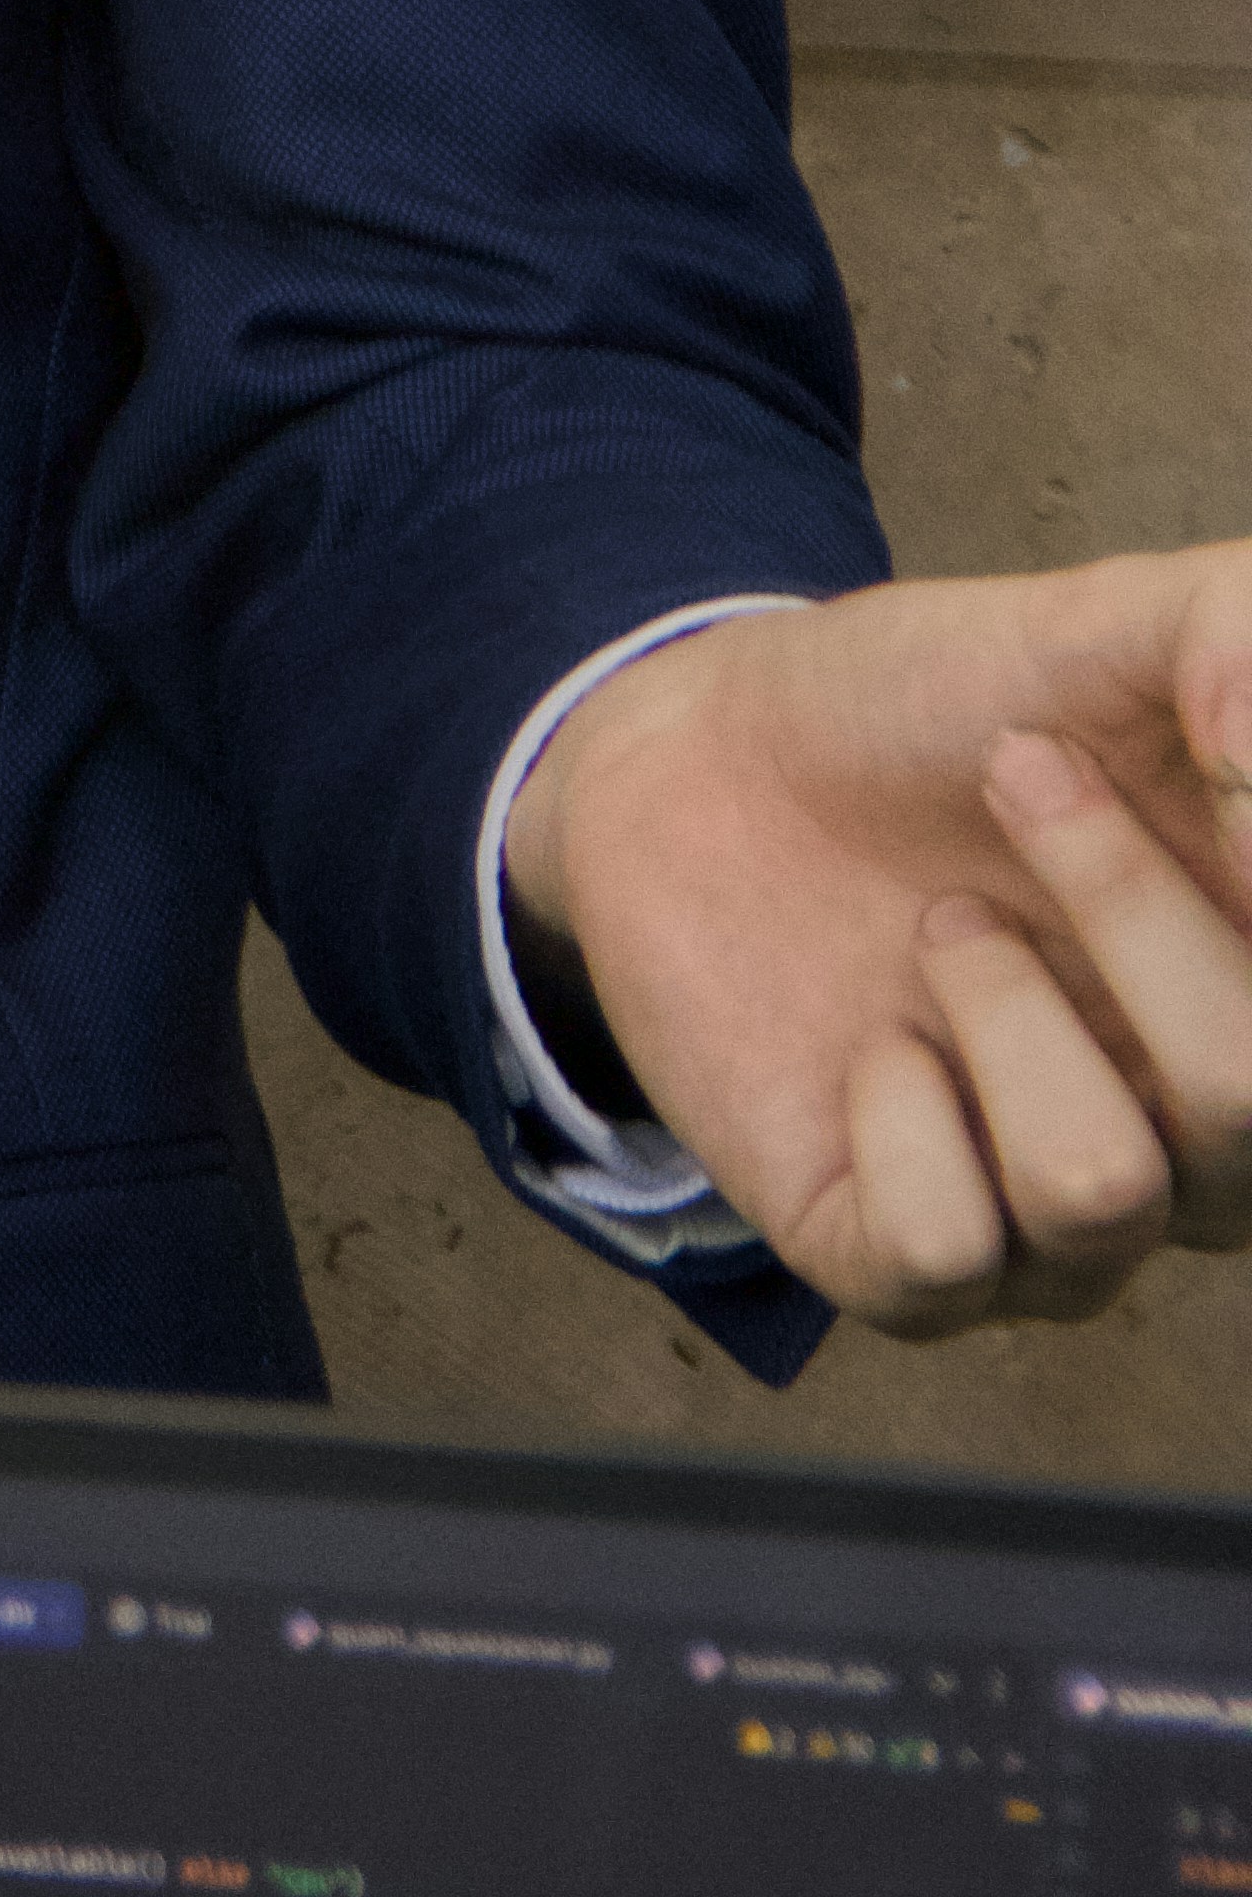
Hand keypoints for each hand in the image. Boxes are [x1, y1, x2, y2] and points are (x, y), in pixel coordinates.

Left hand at [507, 558, 1251, 1331]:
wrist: (699, 755)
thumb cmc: (925, 708)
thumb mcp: (1095, 628)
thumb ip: (1228, 634)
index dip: (1246, 877)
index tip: (1202, 740)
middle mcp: (1203, 1146)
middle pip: (1249, 1103)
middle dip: (1127, 902)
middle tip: (1013, 772)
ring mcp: (1059, 1225)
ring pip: (1101, 1189)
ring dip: (998, 1003)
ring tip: (941, 924)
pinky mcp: (903, 1267)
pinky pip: (941, 1245)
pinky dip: (891, 1108)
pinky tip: (873, 1043)